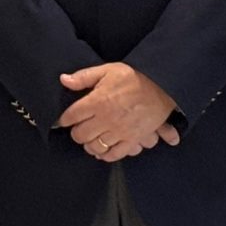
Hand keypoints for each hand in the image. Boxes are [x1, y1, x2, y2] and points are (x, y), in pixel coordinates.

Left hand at [57, 63, 181, 161]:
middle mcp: (106, 118)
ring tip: (90, 139)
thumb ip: (84, 77)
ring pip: (95, 146)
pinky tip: (103, 150)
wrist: (162, 86)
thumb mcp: (107, 70)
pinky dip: (105, 155)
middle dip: (76, 133)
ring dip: (89, 144)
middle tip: (78, 128)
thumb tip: (64, 80)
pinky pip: (114, 154)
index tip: (65, 119)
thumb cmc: (134, 77)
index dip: (65, 119)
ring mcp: (119, 131)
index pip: (71, 116)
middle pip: (80, 135)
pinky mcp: (132, 139)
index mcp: (97, 101)